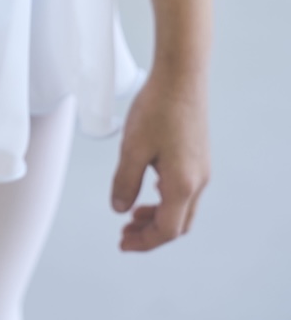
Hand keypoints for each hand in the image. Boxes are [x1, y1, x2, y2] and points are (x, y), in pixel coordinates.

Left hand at [110, 67, 210, 250]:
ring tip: (132, 214)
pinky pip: (184, 190)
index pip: (166, 230)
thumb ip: (124, 182)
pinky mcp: (198, 156)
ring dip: (157, 216)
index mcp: (182, 184)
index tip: (123, 244)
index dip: (144, 242)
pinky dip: (165, 199)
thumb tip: (119, 208)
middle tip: (125, 233)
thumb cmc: (158, 108)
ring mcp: (201, 168)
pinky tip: (147, 189)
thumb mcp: (132, 148)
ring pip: (182, 207)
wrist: (181, 76)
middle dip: (151, 233)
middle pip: (177, 224)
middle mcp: (198, 181)